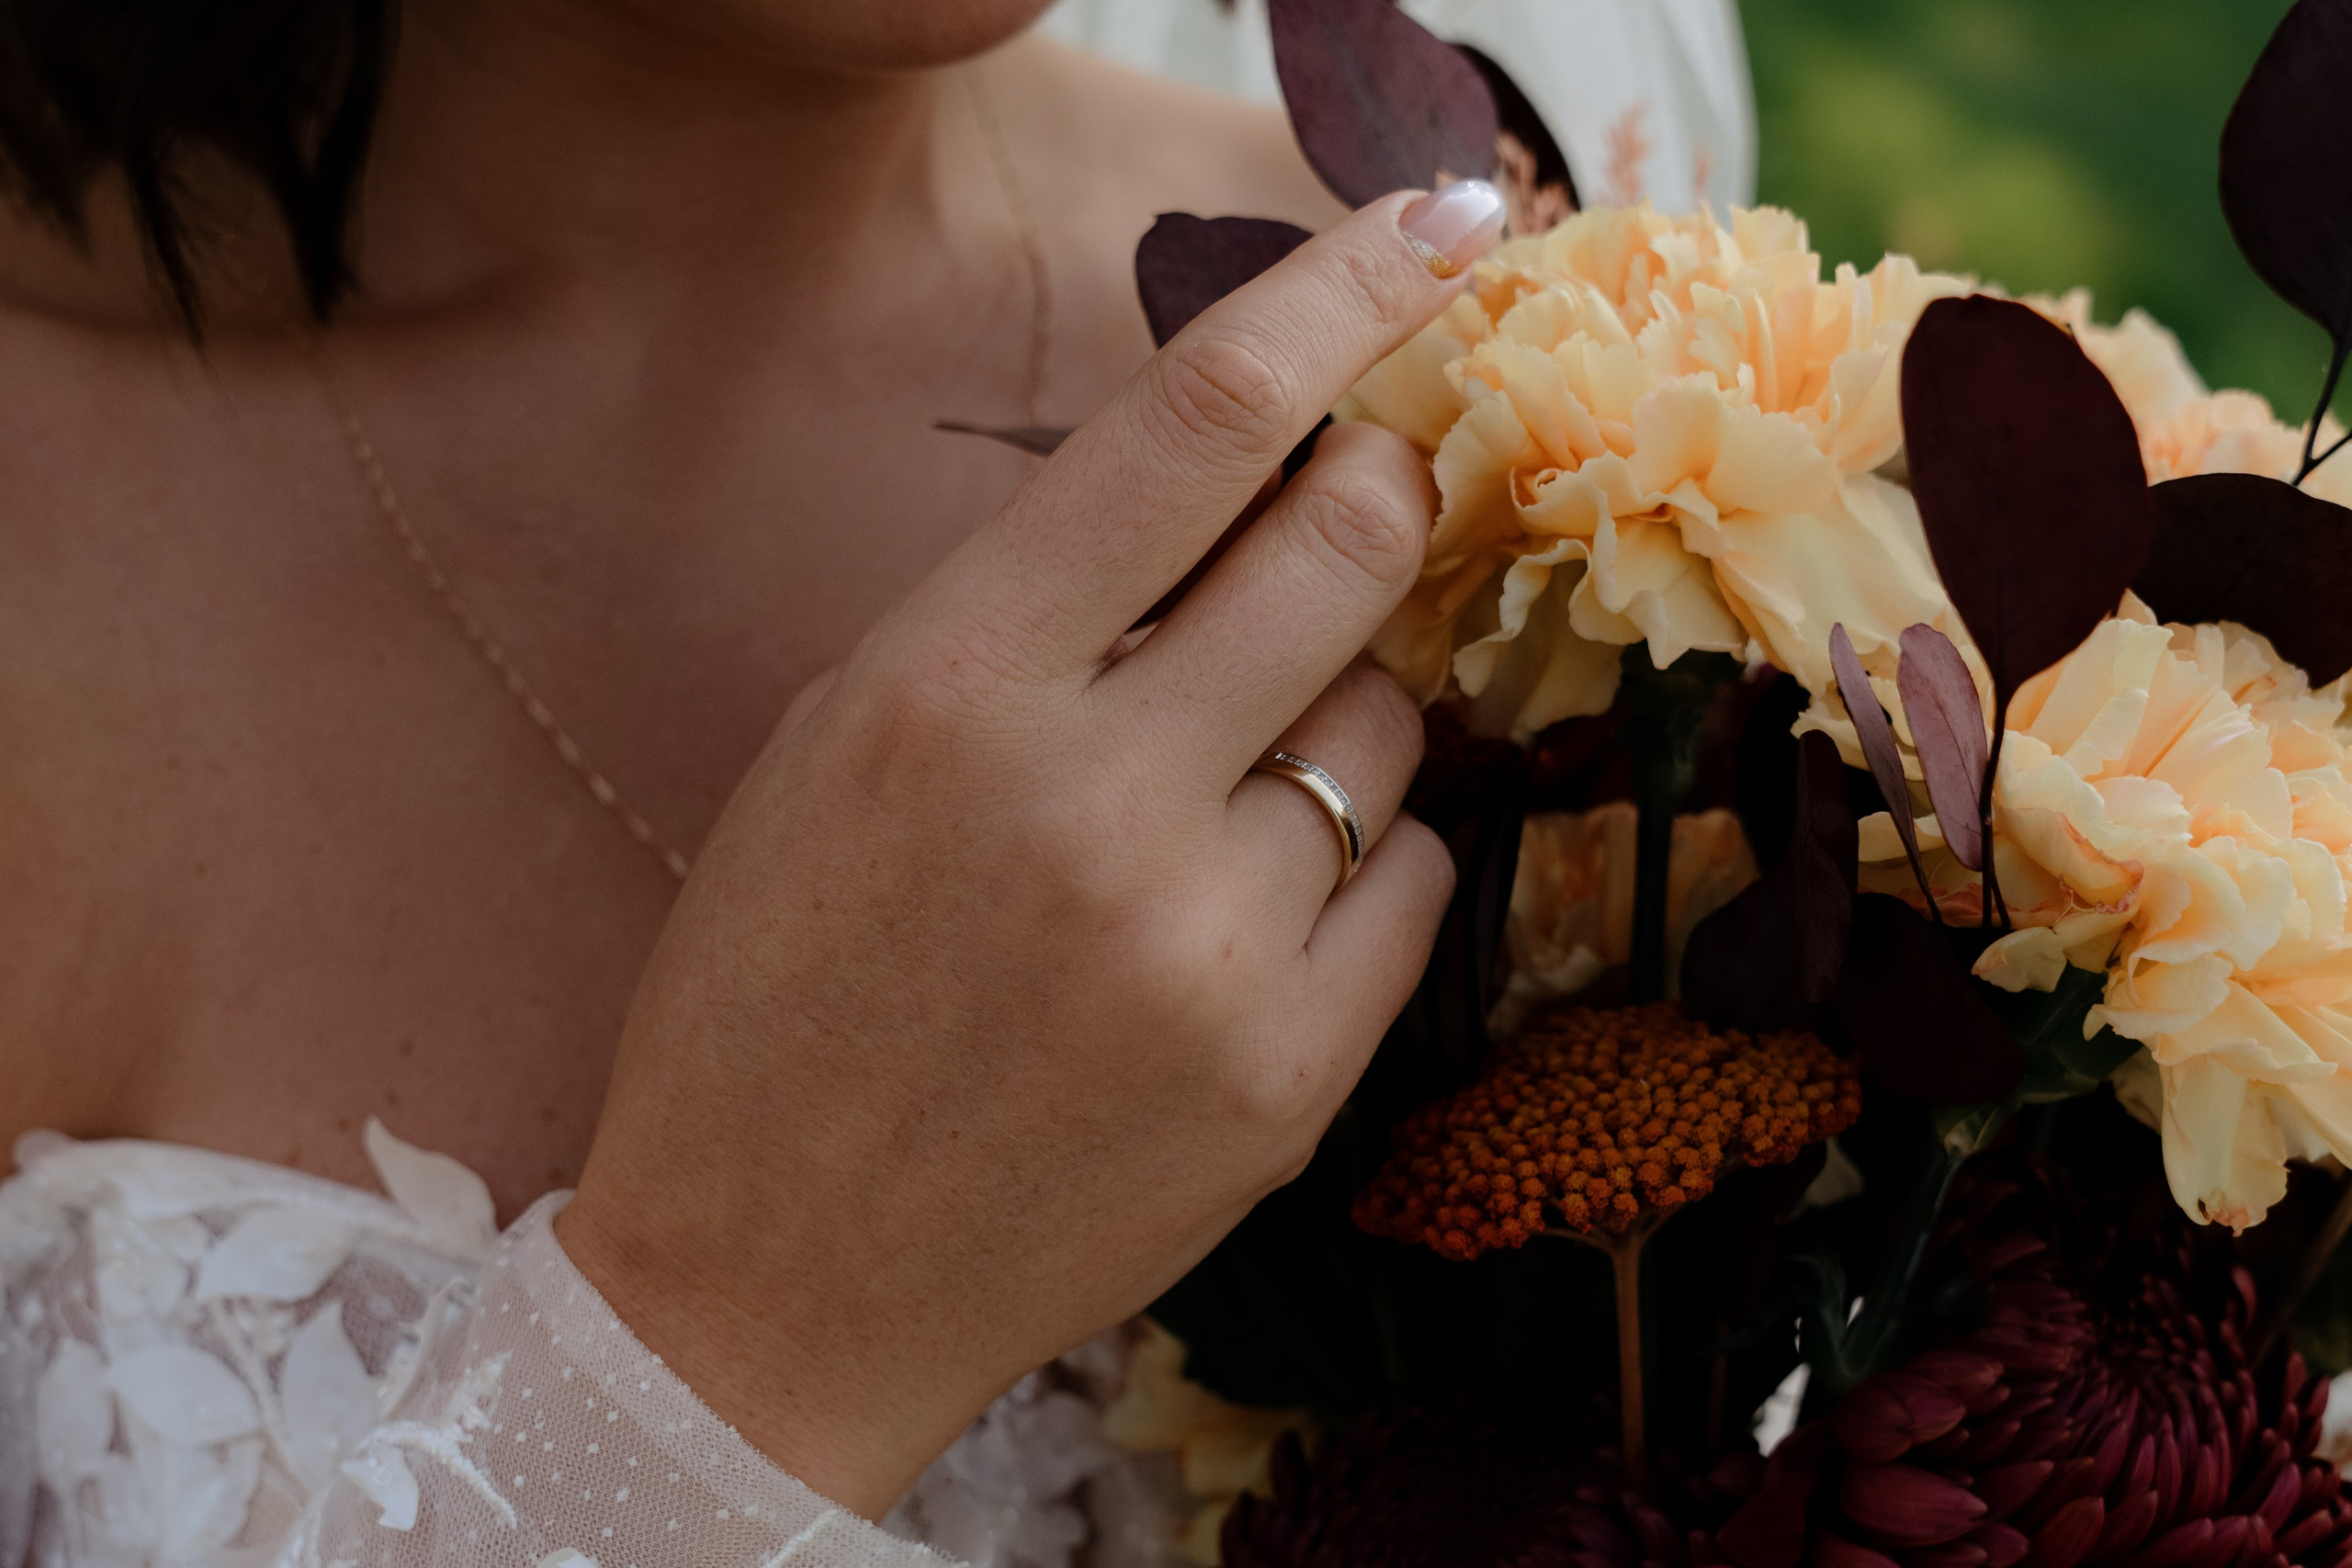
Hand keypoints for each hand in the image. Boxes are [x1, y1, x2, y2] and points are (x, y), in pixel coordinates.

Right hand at [558, 182, 1506, 1515]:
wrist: (772, 1284)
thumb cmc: (780, 990)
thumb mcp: (844, 741)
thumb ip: (1033, 602)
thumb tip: (1237, 475)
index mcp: (945, 684)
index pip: (1194, 423)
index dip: (1342, 293)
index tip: (1445, 223)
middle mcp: (1092, 796)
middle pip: (1349, 541)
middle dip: (1380, 494)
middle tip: (1356, 510)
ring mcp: (1207, 943)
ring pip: (1390, 719)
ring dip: (1335, 714)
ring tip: (1214, 800)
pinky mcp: (1290, 1072)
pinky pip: (1414, 873)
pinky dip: (1356, 860)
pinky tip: (1244, 915)